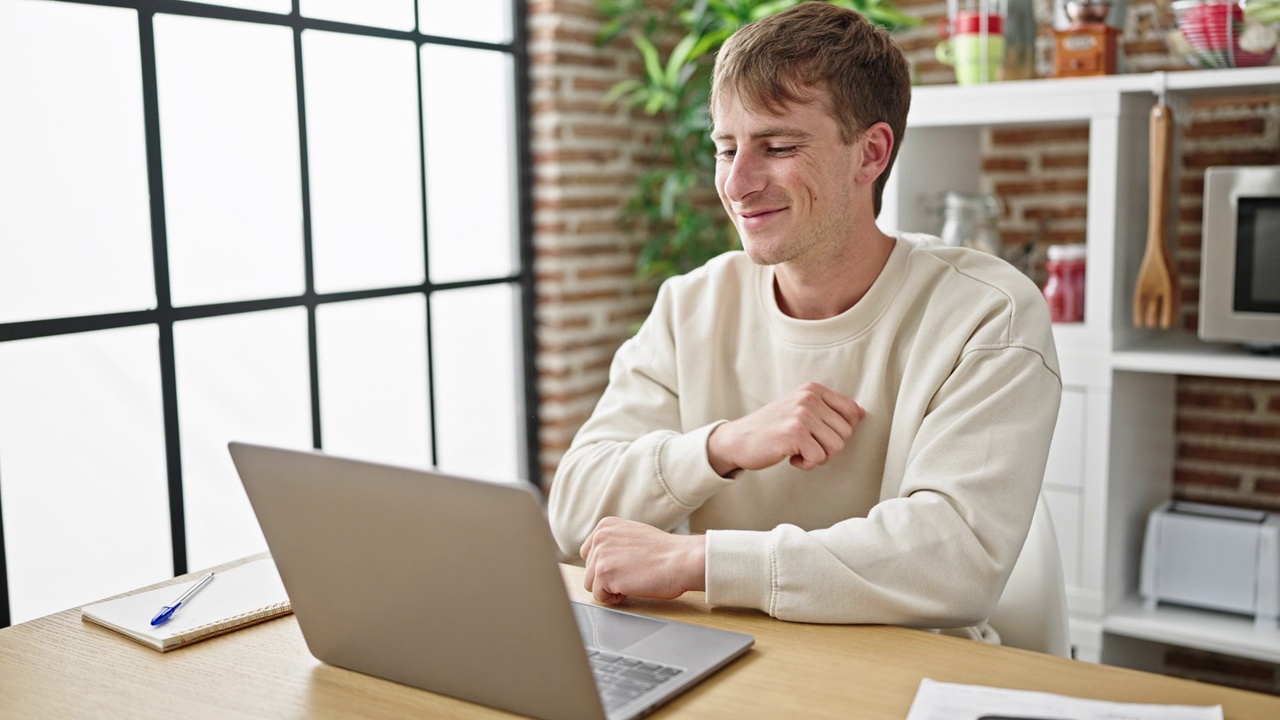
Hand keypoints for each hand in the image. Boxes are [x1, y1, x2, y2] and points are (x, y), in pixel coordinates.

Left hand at [580, 517, 705, 604]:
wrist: (682, 560)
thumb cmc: (666, 552)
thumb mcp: (633, 535)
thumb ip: (614, 543)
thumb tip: (601, 559)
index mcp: (606, 525)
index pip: (588, 553)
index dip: (605, 566)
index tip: (623, 568)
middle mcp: (599, 537)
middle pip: (588, 571)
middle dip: (607, 579)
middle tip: (632, 575)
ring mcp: (600, 555)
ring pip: (591, 585)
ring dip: (610, 589)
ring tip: (632, 581)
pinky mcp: (604, 573)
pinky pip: (599, 596)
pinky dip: (614, 599)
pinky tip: (632, 588)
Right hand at [707, 382, 863, 475]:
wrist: (738, 439)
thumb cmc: (771, 428)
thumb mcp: (800, 409)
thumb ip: (828, 410)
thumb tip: (861, 414)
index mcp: (813, 389)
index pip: (852, 410)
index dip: (843, 431)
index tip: (822, 436)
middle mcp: (809, 398)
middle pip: (846, 432)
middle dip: (829, 447)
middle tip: (807, 446)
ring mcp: (802, 415)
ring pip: (836, 447)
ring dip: (818, 456)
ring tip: (799, 450)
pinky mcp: (795, 433)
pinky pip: (819, 458)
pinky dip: (806, 464)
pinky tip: (791, 457)